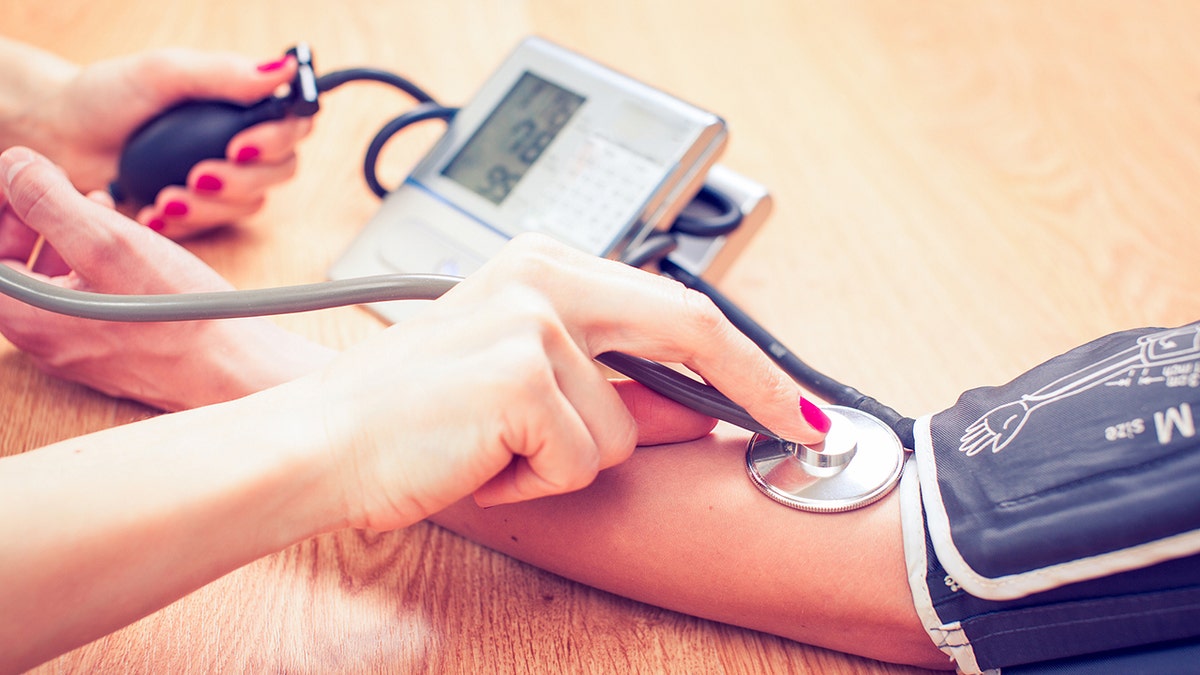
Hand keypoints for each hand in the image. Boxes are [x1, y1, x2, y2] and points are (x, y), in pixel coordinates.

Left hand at [0, 146, 333, 409]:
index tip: (28, 176)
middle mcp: (44, 338)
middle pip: (10, 266)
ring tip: (100, 207)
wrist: (237, 369)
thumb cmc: (179, 316)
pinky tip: (130, 245)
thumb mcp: (109, 242)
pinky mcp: (113, 350)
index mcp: (28, 314)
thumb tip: (14, 167)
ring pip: (48, 280)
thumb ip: (49, 200)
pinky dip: (94, 262)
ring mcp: (78, 347)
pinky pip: (83, 298)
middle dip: (30, 217)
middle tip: (63, 186)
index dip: (4, 207)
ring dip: (64, 235)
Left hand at [5, 40, 311, 237]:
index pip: (293, 122)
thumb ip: (223, 73)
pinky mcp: (200, 211)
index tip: (241, 145)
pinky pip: (214, 228)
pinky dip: (185, 225)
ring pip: (249, 204)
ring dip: (210, 206)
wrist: (61, 137)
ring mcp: (222, 180)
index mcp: (241, 103)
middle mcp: (240, 142)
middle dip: (243, 180)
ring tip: (165, 198)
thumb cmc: (108, 96)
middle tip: (200, 174)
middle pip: (281, 171)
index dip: (279, 139)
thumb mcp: (163, 73)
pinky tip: (154, 213)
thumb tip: (283, 68)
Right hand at [307, 232, 825, 529]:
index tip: (787, 395)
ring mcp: (534, 322)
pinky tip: (480, 460)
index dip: (743, 358)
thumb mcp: (523, 390)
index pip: (672, 304)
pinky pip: (579, 462)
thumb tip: (696, 411)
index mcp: (541, 265)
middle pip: (686, 326)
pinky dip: (536, 481)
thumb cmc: (409, 417)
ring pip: (623, 429)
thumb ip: (612, 390)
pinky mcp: (521, 376)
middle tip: (803, 424)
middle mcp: (543, 277)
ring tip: (496, 449)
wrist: (318, 443)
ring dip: (569, 462)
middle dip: (755, 385)